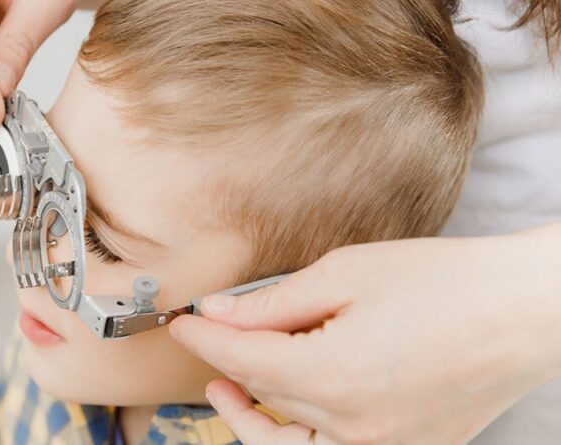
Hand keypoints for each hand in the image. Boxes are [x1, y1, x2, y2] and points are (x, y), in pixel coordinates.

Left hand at [170, 224, 560, 443]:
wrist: (526, 312)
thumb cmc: (445, 282)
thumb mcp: (347, 274)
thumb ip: (273, 303)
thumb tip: (218, 315)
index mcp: (333, 374)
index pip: (240, 359)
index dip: (202, 339)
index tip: (180, 324)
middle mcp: (353, 425)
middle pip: (264, 395)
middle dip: (228, 362)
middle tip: (209, 335)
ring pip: (289, 438)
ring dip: (251, 413)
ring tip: (227, 385)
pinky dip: (297, 435)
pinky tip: (283, 409)